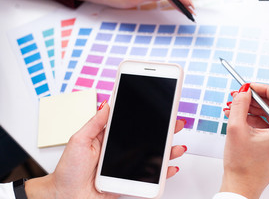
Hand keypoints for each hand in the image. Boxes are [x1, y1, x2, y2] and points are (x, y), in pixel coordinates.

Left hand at [25, 102, 186, 198]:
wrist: (65, 196)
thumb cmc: (68, 170)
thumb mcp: (79, 140)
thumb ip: (95, 123)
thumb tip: (107, 104)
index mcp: (108, 136)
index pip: (131, 122)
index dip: (146, 115)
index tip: (159, 106)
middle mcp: (120, 149)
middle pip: (147, 137)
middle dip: (164, 130)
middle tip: (176, 123)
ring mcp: (126, 164)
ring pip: (151, 156)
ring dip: (167, 150)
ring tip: (177, 146)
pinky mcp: (128, 179)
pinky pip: (148, 175)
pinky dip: (161, 172)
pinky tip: (170, 167)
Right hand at [221, 83, 268, 198]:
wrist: (241, 186)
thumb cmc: (243, 167)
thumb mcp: (237, 129)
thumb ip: (240, 105)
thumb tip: (243, 91)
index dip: (264, 88)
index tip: (250, 86)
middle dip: (254, 98)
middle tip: (238, 94)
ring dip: (250, 108)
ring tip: (233, 106)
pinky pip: (266, 124)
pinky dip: (252, 118)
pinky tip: (237, 116)